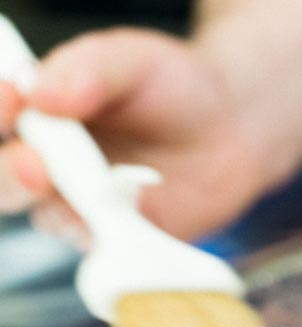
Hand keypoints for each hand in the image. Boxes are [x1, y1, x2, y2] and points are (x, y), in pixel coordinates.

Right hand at [0, 27, 267, 242]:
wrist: (232, 124)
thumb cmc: (175, 86)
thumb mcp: (132, 60)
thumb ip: (89, 71)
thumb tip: (41, 94)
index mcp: (41, 114)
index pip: (1, 120)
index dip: (0, 111)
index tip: (14, 98)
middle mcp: (51, 163)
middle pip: (8, 182)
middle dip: (13, 176)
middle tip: (37, 167)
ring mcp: (84, 203)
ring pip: (53, 218)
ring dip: (69, 209)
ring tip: (103, 191)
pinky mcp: (122, 235)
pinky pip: (106, 245)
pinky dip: (115, 235)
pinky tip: (139, 212)